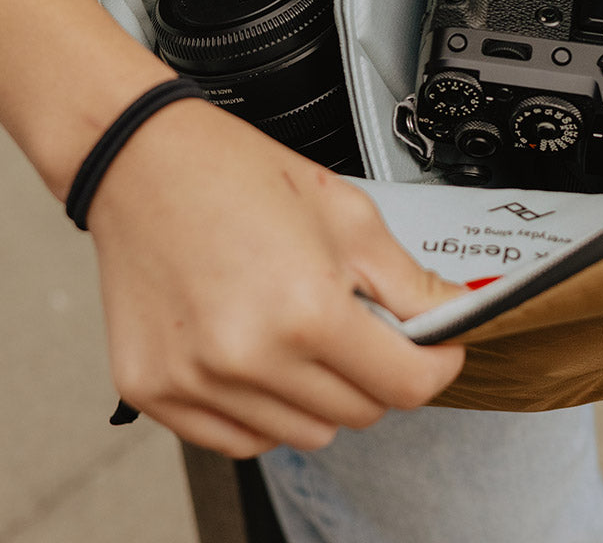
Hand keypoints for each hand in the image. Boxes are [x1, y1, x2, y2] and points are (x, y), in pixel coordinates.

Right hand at [88, 98, 464, 457]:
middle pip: (361, 412)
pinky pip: (241, 440)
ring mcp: (198, 383)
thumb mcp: (349, 216)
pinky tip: (262, 357)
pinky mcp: (158, 394)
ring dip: (323, 394)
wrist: (146, 162)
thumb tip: (456, 316)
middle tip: (360, 322)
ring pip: (306, 434)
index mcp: (307, 312)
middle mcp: (250, 359)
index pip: (407, 385)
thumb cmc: (240, 176)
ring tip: (302, 332)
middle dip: (379, 370)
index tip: (437, 349)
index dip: (437, 364)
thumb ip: (410, 283)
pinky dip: (266, 410)